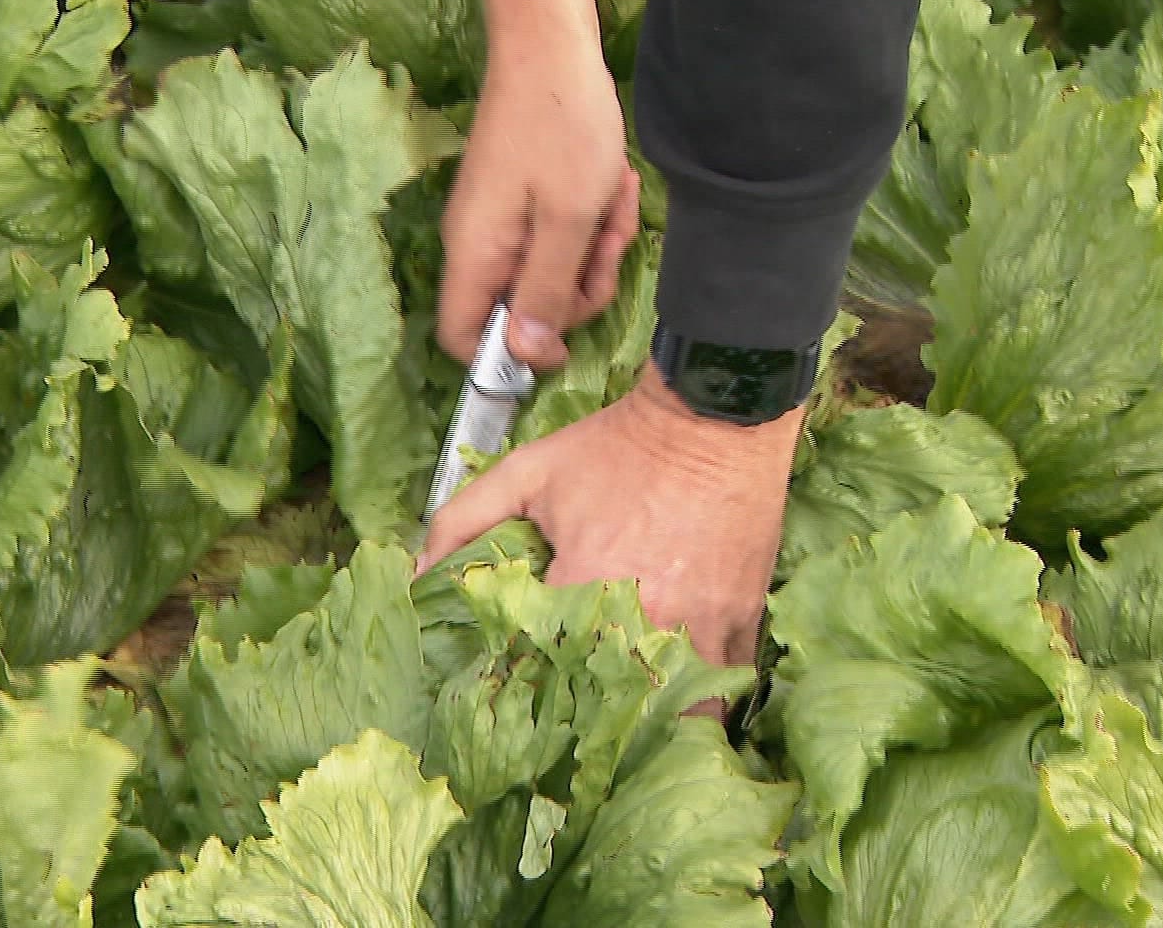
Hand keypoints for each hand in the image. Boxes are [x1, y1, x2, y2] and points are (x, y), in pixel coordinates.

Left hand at [416, 361, 806, 716]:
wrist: (713, 417)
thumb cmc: (617, 446)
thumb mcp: (527, 471)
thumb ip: (463, 521)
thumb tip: (418, 575)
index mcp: (588, 587)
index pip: (549, 675)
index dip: (533, 702)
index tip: (523, 714)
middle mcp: (650, 618)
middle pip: (619, 712)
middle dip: (596, 731)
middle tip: (575, 744)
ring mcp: (704, 625)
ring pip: (683, 712)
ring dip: (656, 724)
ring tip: (630, 734)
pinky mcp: (744, 620)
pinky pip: (728, 684)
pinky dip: (705, 697)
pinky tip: (680, 699)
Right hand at [439, 0, 640, 370]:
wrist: (551, 43)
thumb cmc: (562, 126)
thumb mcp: (570, 220)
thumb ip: (548, 292)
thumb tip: (525, 357)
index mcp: (477, 255)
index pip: (464, 340)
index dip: (510, 356)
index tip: (565, 339)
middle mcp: (478, 244)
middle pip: (519, 312)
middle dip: (576, 291)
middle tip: (607, 246)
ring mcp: (499, 221)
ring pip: (547, 274)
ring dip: (592, 252)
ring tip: (615, 204)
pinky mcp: (521, 200)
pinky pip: (555, 238)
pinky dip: (589, 223)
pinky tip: (612, 189)